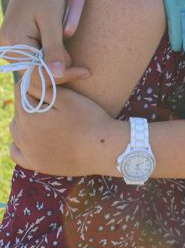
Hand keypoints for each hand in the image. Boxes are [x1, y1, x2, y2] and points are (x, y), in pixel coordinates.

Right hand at [0, 0, 84, 80]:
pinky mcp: (16, 44)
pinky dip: (49, 60)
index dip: (63, 75)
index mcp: (14, 41)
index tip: (86, 72)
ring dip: (55, 67)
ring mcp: (9, 47)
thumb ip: (54, 47)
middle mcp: (7, 47)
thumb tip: (58, 74)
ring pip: (34, 69)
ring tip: (75, 59)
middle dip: (60, 73)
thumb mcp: (53, 20)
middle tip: (84, 69)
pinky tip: (64, 54)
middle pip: (35, 74)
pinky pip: (33, 60)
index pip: (38, 72)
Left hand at [9, 84, 124, 176]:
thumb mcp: (66, 97)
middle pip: (19, 110)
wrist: (103, 149)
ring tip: (46, 115)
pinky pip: (17, 153)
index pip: (21, 91)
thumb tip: (28, 82)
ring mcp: (29, 154)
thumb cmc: (88, 119)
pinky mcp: (37, 165)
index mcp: (28, 117)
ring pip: (16, 130)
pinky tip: (33, 138)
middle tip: (54, 98)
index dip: (37, 83)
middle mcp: (22, 137)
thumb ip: (42, 87)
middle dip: (32, 101)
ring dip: (26, 119)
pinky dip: (20, 143)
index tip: (53, 83)